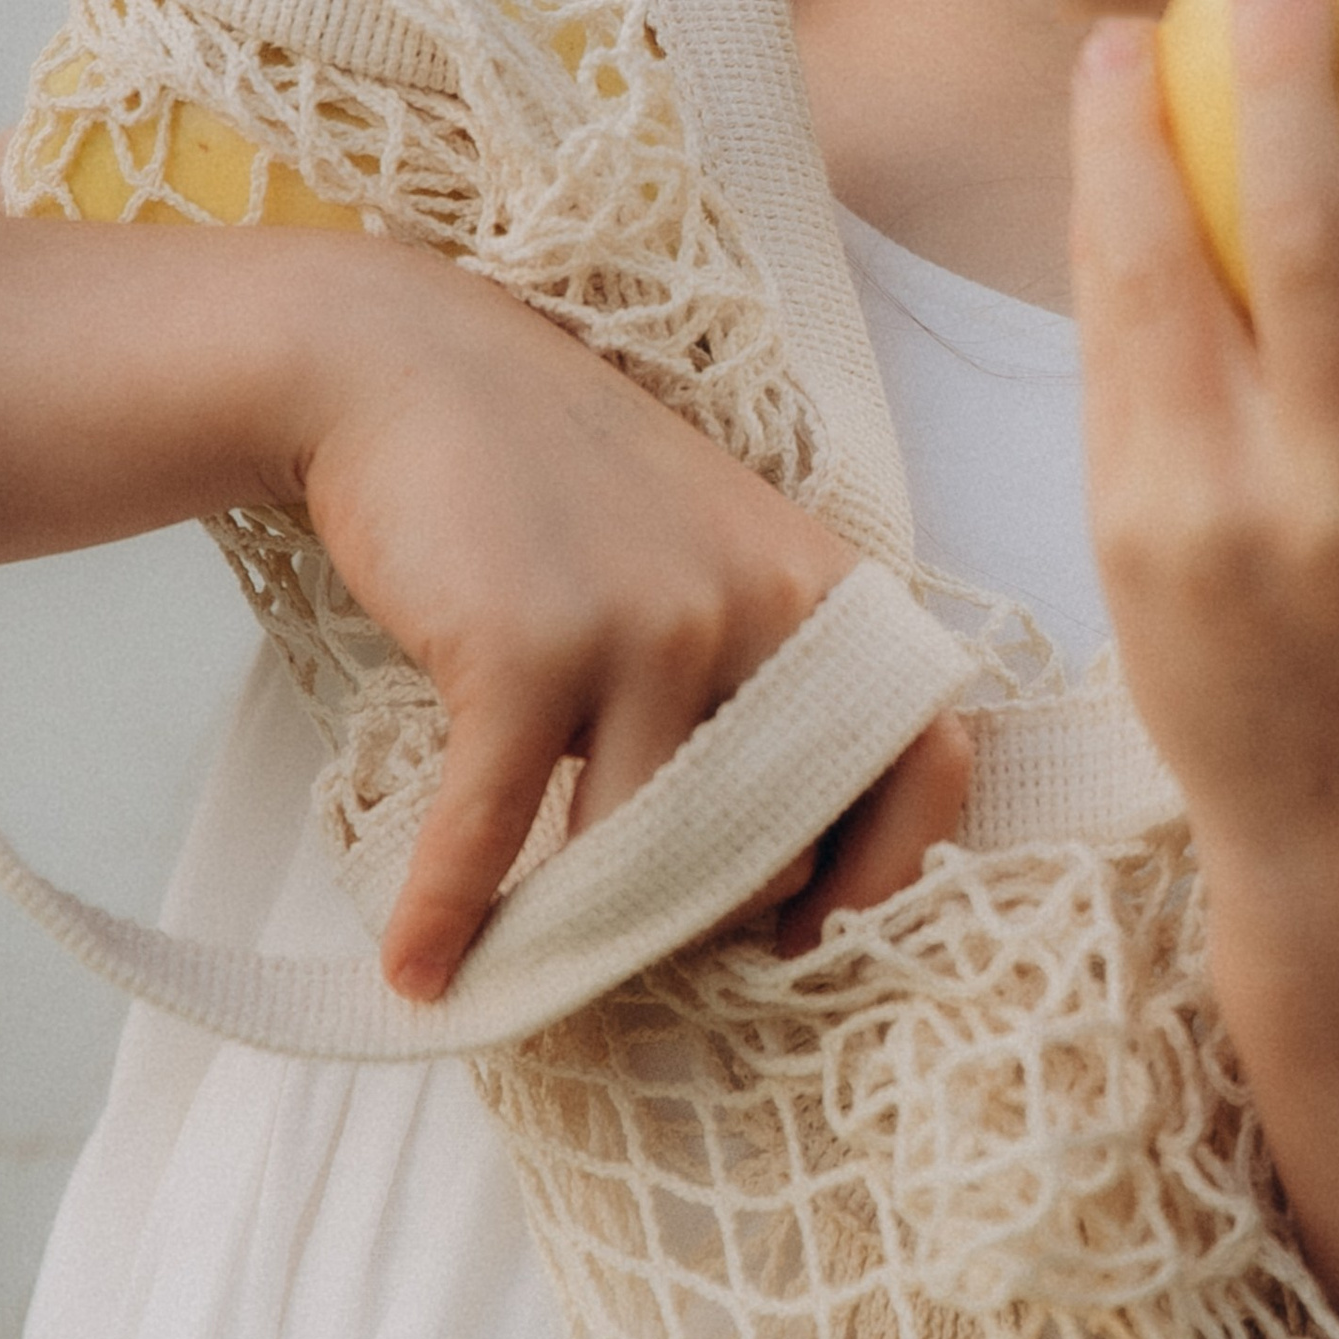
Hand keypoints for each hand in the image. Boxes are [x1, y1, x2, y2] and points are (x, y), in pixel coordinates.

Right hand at [288, 251, 971, 997]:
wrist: (409, 369)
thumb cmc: (561, 487)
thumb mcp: (711, 557)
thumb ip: (758, 680)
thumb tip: (766, 873)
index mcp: (824, 589)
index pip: (928, 761)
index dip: (888, 872)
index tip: (812, 938)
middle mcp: (760, 607)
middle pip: (781, 844)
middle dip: (705, 923)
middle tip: (637, 950)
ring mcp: (649, 627)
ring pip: (648, 861)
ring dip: (577, 937)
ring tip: (524, 969)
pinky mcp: (526, 651)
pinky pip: (497, 833)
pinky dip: (448, 915)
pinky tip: (420, 967)